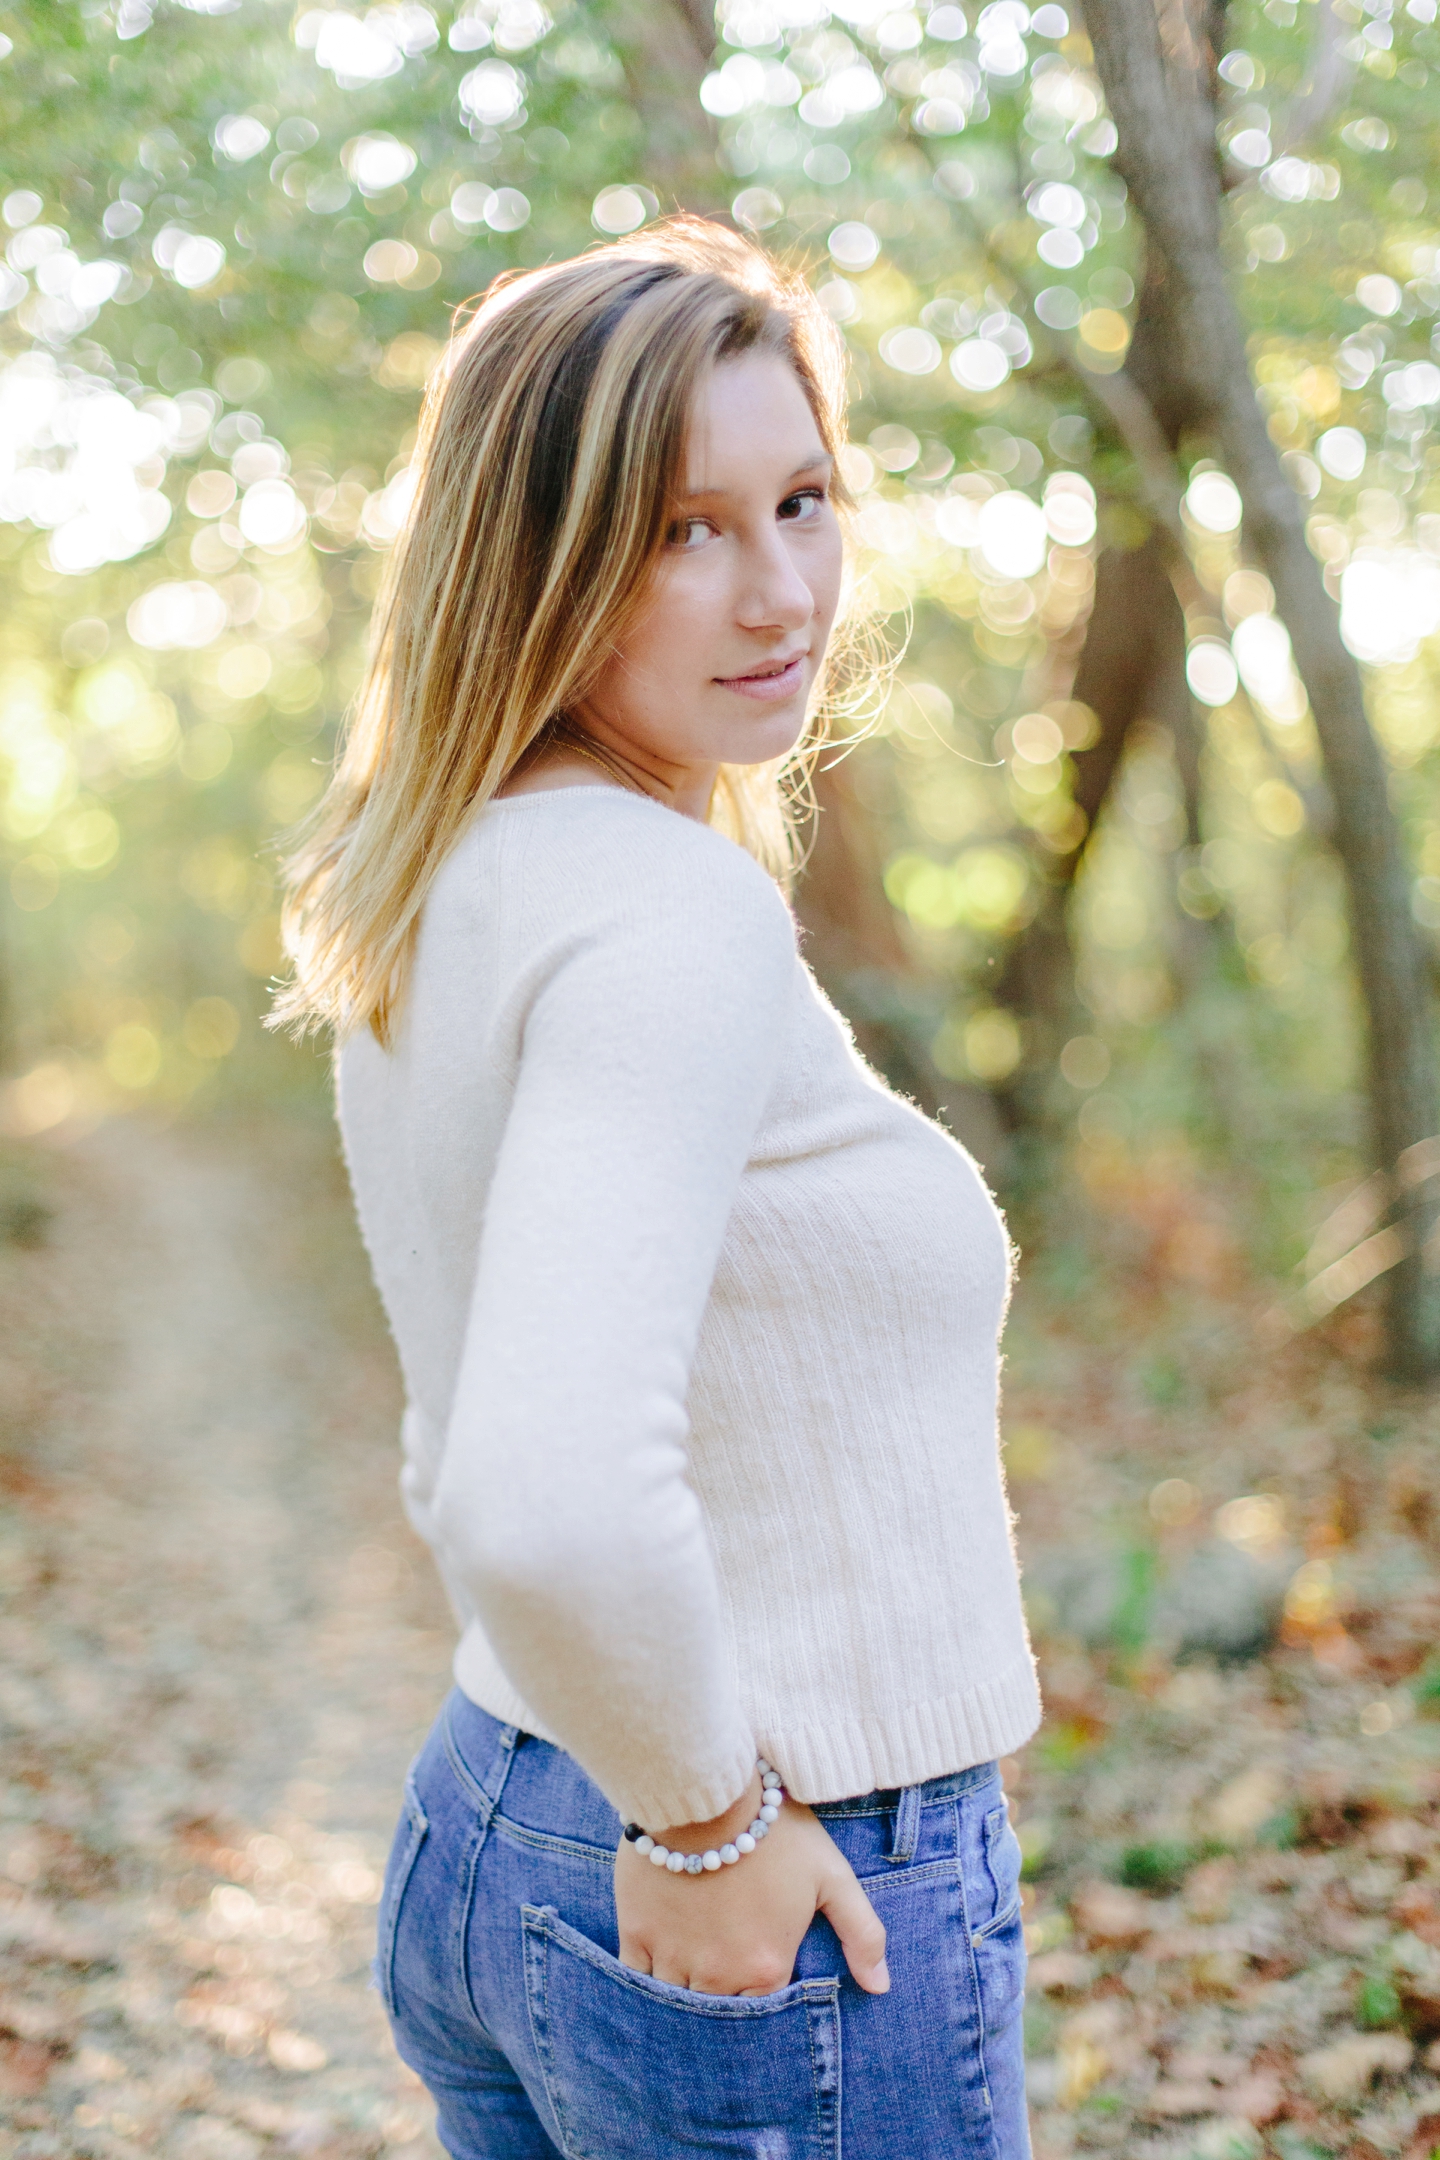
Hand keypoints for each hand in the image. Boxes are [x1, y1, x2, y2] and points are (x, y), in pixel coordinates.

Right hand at [614, 1771, 888, 1997]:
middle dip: (721, 1997)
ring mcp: (674, 1956)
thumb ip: (863, 1933)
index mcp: (766, 1967)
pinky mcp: (637, 1934)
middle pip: (716, 2012)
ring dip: (683, 1990)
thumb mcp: (833, 1875)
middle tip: (721, 1966)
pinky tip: (659, 1958)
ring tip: (691, 1962)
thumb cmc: (778, 1830)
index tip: (756, 1971)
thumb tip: (880, 1987)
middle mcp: (717, 1975)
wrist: (709, 1790)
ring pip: (676, 2000)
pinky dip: (647, 1979)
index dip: (759, 1991)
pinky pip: (638, 1979)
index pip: (763, 2013)